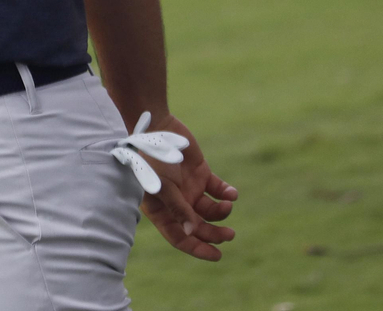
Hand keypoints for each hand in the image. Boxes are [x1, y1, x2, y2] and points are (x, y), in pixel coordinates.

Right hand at [137, 114, 238, 260]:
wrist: (156, 127)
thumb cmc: (151, 158)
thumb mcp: (162, 185)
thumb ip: (177, 208)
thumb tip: (190, 232)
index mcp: (161, 209)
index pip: (179, 236)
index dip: (197, 248)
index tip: (217, 255)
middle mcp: (176, 203)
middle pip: (198, 227)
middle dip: (214, 234)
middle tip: (230, 235)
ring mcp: (189, 189)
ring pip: (210, 211)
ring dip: (222, 213)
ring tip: (227, 205)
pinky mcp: (201, 175)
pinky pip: (218, 191)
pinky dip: (227, 194)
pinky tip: (231, 194)